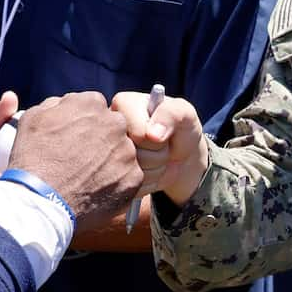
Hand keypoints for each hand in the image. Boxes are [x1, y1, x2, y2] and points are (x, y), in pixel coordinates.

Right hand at [7, 91, 145, 223]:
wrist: (40, 201)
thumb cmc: (32, 158)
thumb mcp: (33, 118)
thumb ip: (56, 103)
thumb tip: (68, 103)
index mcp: (92, 104)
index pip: (96, 107)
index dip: (84, 124)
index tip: (75, 138)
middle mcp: (116, 124)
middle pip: (114, 128)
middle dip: (101, 139)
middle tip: (82, 159)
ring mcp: (127, 152)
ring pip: (122, 153)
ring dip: (110, 161)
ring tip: (87, 177)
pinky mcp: (133, 178)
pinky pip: (127, 177)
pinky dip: (115, 183)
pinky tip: (95, 190)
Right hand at [114, 89, 207, 204]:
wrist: (181, 154)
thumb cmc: (180, 127)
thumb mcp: (184, 113)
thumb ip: (172, 113)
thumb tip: (153, 134)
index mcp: (122, 104)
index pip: (139, 134)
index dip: (157, 140)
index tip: (161, 131)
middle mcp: (109, 128)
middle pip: (135, 156)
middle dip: (157, 155)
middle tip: (161, 145)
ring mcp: (108, 153)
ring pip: (133, 174)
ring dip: (155, 169)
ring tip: (157, 156)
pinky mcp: (112, 175)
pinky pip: (132, 187)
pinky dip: (149, 182)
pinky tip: (151, 169)